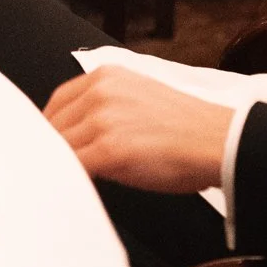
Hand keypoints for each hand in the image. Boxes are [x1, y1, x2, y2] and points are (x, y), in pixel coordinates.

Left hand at [42, 68, 231, 193]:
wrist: (220, 142)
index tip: (47, 146)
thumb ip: (104, 107)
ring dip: (58, 166)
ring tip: (60, 182)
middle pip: (54, 125)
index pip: (58, 102)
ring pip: (60, 147)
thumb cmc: (186, 128)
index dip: (49, 127)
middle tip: (50, 169)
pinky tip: (72, 190)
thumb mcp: (138, 98)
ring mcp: (103, 120)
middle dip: (51, 149)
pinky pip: (74, 168)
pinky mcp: (110, 149)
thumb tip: (77, 132)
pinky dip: (69, 180)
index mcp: (105, 76)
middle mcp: (100, 91)